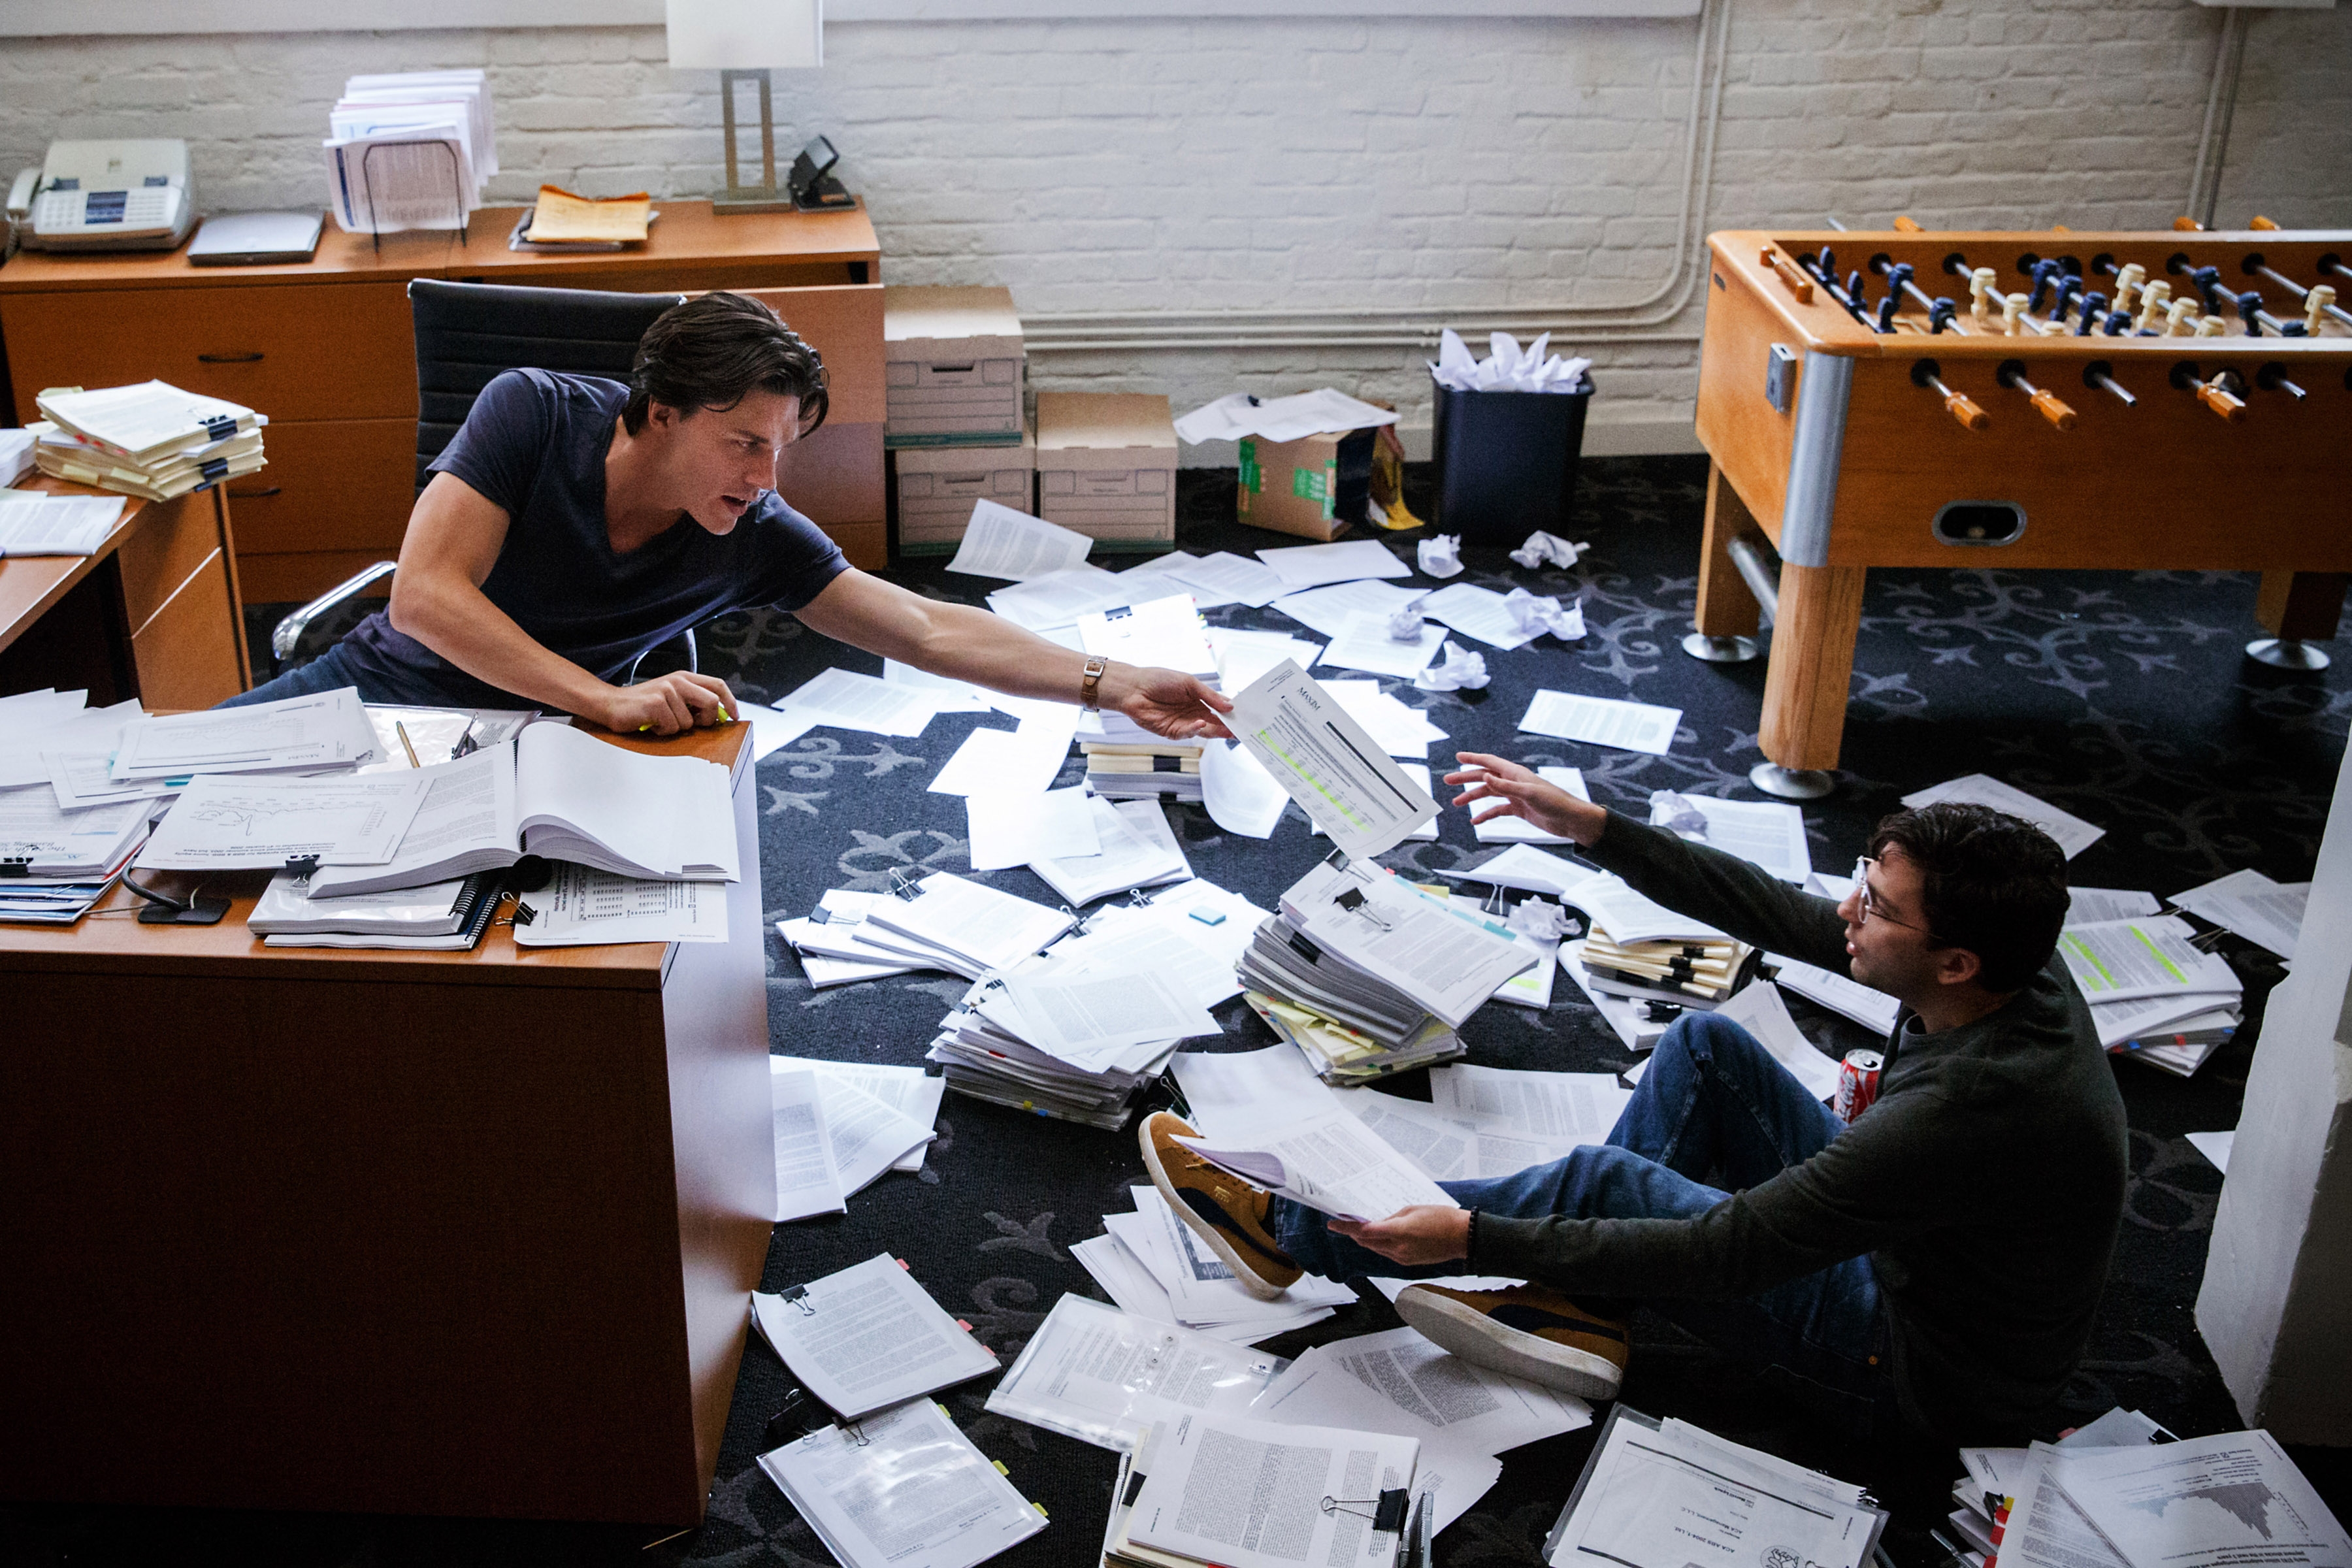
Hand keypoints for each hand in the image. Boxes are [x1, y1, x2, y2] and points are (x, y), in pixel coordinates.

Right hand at [598, 671, 739, 735]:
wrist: (610, 703)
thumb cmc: (642, 705)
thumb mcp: (671, 697)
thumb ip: (692, 701)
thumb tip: (718, 715)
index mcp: (685, 677)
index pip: (718, 685)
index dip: (730, 702)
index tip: (734, 716)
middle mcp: (678, 681)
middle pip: (711, 703)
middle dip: (707, 720)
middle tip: (692, 725)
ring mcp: (667, 691)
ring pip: (689, 723)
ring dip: (675, 729)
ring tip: (659, 721)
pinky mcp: (656, 704)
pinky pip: (672, 728)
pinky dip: (662, 732)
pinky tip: (651, 724)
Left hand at [1108, 664, 1234, 741]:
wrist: (1134, 688)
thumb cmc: (1159, 680)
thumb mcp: (1189, 683)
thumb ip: (1209, 695)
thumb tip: (1229, 705)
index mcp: (1199, 699)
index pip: (1220, 709)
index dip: (1231, 713)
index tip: (1245, 717)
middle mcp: (1193, 713)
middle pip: (1215, 723)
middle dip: (1227, 727)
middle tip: (1241, 730)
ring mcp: (1183, 723)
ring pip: (1204, 730)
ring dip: (1216, 731)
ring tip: (1228, 730)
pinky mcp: (1172, 732)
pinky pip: (1187, 733)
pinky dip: (1195, 729)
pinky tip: (1201, 723)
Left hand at [1329, 1206, 1472, 1266]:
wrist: (1463, 1237)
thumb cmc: (1442, 1218)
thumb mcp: (1413, 1210)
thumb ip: (1392, 1218)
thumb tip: (1379, 1223)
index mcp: (1399, 1232)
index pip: (1364, 1231)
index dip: (1346, 1228)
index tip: (1333, 1224)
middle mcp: (1398, 1248)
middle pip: (1366, 1242)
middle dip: (1354, 1234)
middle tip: (1343, 1223)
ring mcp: (1403, 1258)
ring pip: (1375, 1249)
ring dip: (1365, 1240)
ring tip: (1358, 1229)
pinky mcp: (1408, 1262)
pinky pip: (1387, 1253)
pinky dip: (1379, 1245)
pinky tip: (1378, 1237)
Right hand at [1444, 750, 1606, 845]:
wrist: (1570, 820)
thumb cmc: (1555, 803)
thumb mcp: (1529, 794)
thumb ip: (1505, 786)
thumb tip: (1485, 777)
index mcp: (1516, 774)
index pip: (1490, 762)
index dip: (1473, 759)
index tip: (1458, 756)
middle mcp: (1514, 782)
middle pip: (1485, 778)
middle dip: (1466, 778)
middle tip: (1448, 780)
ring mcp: (1516, 796)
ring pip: (1489, 794)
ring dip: (1473, 797)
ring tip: (1456, 803)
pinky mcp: (1519, 809)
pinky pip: (1497, 810)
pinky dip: (1486, 814)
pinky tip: (1476, 820)